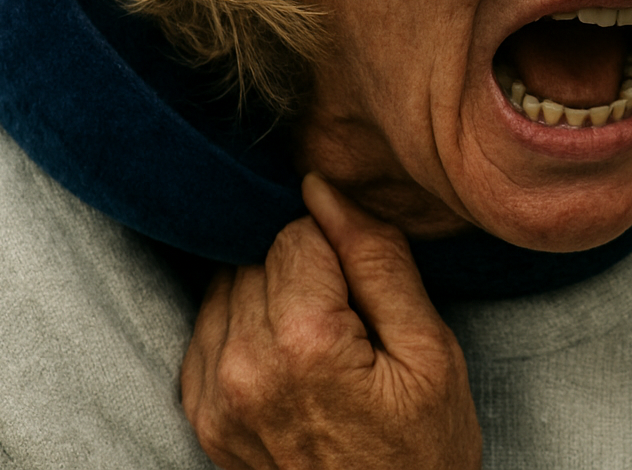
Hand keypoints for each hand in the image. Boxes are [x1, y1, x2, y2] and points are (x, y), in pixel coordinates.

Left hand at [180, 174, 481, 469]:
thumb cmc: (421, 449)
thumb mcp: (429, 349)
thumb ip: (375, 257)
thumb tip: (322, 188)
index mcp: (303, 343)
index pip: (297, 232)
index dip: (339, 248)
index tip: (366, 293)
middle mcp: (242, 367)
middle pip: (259, 255)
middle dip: (305, 269)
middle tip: (349, 322)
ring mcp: (214, 397)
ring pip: (231, 282)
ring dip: (271, 293)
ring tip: (320, 339)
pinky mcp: (203, 416)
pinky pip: (211, 326)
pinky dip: (245, 323)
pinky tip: (287, 355)